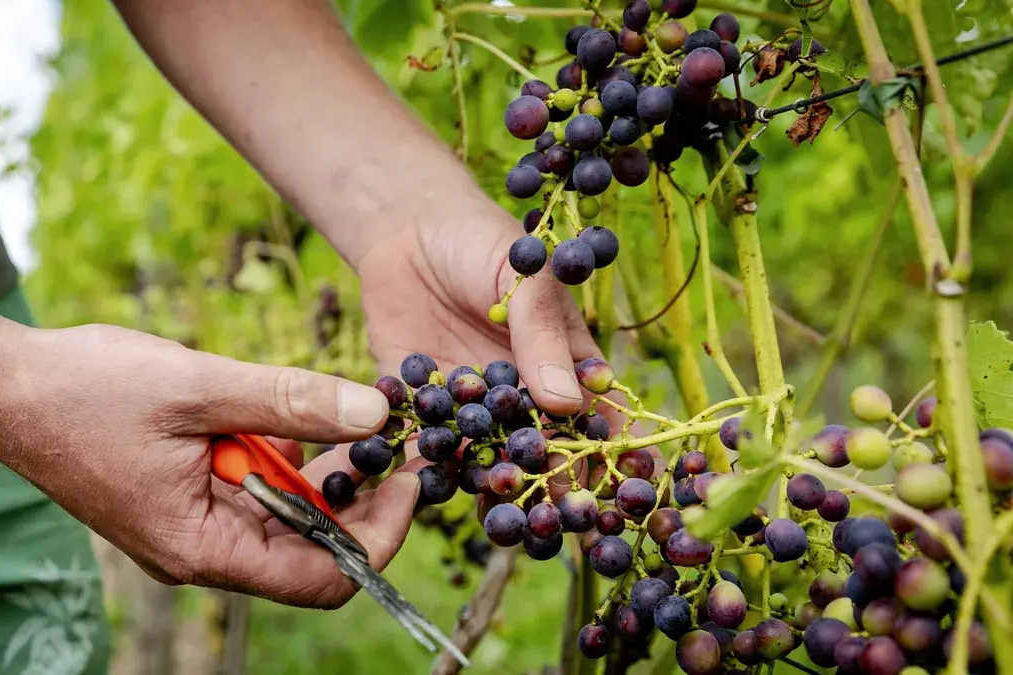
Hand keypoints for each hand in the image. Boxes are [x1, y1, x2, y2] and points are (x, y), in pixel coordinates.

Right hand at [0, 323, 422, 607]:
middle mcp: (202, 551)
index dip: (378, 534)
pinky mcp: (187, 497)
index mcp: (202, 548)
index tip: (408, 476)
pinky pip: (255, 490)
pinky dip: (281, 456)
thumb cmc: (85, 390)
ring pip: (286, 516)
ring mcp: (194, 526)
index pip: (321, 577)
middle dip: (355, 496)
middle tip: (386, 434)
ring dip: (318, 470)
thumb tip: (376, 414)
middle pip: (310, 549)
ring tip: (340, 413)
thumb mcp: (199, 387)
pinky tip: (285, 413)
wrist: (5, 384)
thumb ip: (290, 402)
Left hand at [355, 204, 626, 501]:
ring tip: (494, 520)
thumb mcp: (525, 280)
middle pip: (540, 453)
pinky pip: (422, 448)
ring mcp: (470, 410)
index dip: (603, 455)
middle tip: (550, 522)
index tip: (608, 488)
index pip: (592, 418)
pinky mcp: (419, 411)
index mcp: (561, 365)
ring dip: (488, 490)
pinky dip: (418, 471)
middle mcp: (520, 397)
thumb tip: (568, 405)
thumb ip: (544, 337)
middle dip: (546, 487)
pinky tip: (419, 490)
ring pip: (485, 461)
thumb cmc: (482, 242)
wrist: (405, 229)